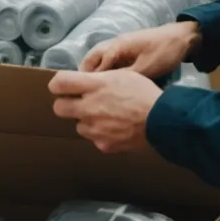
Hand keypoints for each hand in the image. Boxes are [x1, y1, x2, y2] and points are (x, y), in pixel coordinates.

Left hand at [48, 69, 162, 153]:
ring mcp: (94, 129)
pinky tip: (116, 129)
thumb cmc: (143, 93)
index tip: (64, 87)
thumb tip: (83, 82)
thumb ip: (98, 79)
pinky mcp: (103, 145)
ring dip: (86, 121)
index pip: (58, 83)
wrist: (161, 120)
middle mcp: (88, 108)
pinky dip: (102, 135)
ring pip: (78, 126)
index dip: (58, 85)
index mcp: (93, 86)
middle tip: (80, 103)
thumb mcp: (121, 75)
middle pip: (59, 108)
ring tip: (106, 117)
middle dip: (67, 104)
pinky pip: (95, 139)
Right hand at [81, 21, 199, 79]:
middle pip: (93, 57)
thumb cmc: (164, 53)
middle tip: (81, 90)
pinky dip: (105, 68)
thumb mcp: (146, 69)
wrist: (182, 38)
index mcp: (117, 47)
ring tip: (92, 87)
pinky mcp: (129, 49)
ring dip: (94, 70)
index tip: (82, 93)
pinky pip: (110, 58)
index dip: (88, 79)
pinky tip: (108, 81)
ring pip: (100, 57)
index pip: (95, 64)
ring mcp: (122, 45)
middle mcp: (115, 44)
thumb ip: (125, 77)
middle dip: (85, 72)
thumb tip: (107, 87)